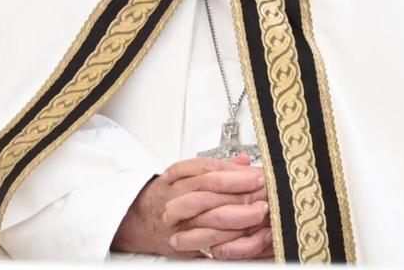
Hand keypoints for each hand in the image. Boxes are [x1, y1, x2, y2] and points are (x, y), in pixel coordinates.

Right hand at [112, 156, 269, 259]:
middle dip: (240, 191)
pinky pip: (208, 242)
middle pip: (210, 191)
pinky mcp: (183, 242)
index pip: (208, 170)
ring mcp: (179, 222)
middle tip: (263, 192)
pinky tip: (245, 235)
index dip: (234, 172)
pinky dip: (228, 239)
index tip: (256, 174)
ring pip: (210, 217)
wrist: (140, 219)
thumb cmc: (167, 196)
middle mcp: (176, 198)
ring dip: (238, 215)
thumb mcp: (187, 175)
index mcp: (178, 178)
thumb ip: (217, 168)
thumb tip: (244, 161)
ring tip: (258, 212)